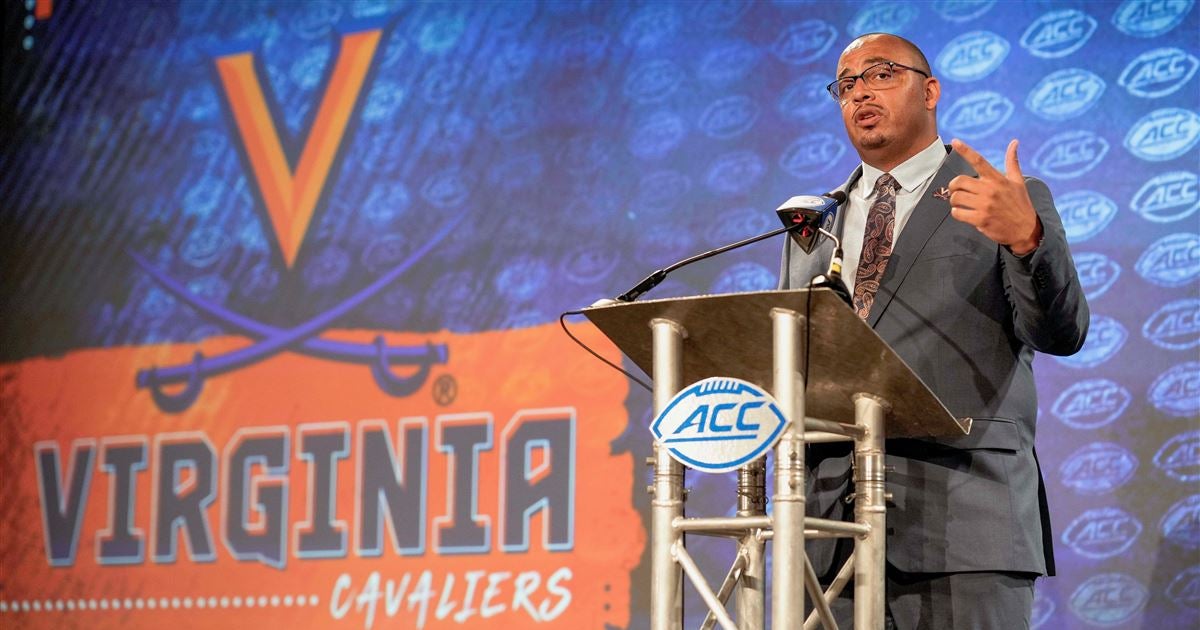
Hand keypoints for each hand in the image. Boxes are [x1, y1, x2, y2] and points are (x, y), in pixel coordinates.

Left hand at [948, 138, 1042, 254]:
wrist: (1025, 230)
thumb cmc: (1020, 204)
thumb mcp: (1018, 181)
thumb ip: (1012, 162)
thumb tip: (1014, 142)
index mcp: (998, 179)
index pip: (979, 161)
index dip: (965, 150)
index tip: (955, 141)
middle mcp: (990, 190)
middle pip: (958, 181)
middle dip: (953, 186)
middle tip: (956, 191)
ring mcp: (985, 205)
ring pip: (955, 198)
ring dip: (954, 201)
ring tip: (961, 203)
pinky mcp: (980, 219)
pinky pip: (957, 213)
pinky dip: (957, 213)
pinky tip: (963, 214)